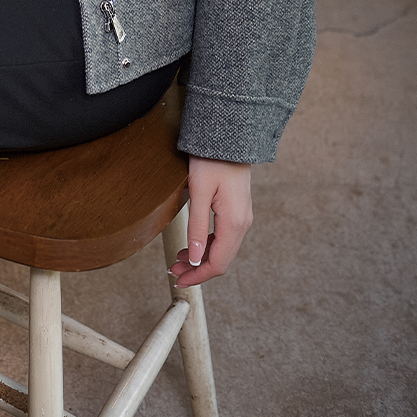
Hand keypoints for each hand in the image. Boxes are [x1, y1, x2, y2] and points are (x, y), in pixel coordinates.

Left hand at [168, 157, 252, 287]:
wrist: (229, 136)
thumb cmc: (212, 159)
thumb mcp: (199, 192)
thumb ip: (198, 227)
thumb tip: (196, 259)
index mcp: (234, 222)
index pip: (218, 263)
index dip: (198, 275)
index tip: (179, 280)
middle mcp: (242, 223)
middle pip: (222, 259)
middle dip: (197, 269)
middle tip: (173, 271)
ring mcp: (242, 217)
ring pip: (223, 249)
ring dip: (202, 258)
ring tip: (179, 259)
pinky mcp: (237, 210)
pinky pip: (224, 237)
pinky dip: (208, 246)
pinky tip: (194, 244)